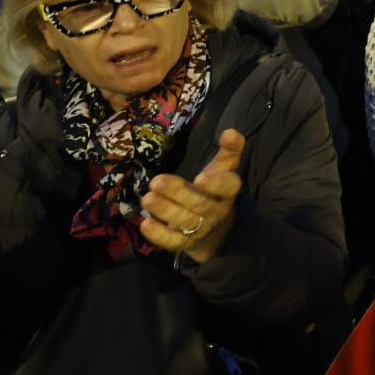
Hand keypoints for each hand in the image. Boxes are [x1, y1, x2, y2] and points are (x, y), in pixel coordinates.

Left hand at [140, 128, 242, 263]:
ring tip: (147, 199)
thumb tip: (230, 131)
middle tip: (156, 181)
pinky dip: (159, 235)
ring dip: (165, 210)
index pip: (227, 187)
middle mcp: (216, 212)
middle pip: (199, 203)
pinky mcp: (185, 244)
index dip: (215, 184)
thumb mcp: (224, 169)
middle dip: (177, 193)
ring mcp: (201, 229)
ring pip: (185, 222)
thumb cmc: (216, 191)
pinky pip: (173, 242)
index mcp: (228, 192)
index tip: (199, 177)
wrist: (217, 229)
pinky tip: (145, 224)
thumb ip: (229, 149)